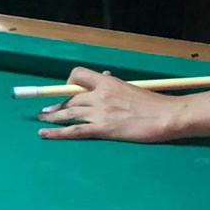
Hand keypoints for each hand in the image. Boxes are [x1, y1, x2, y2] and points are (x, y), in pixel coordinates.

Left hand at [38, 67, 180, 142]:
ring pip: (68, 113)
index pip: (79, 75)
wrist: (166, 116)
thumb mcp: (133, 89)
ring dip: (52, 117)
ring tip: (43, 120)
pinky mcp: (102, 129)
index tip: (68, 91)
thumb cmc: (155, 104)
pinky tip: (44, 134)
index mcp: (109, 82)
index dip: (69, 83)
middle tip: (47, 111)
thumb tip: (106, 78)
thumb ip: (116, 86)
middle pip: (70, 98)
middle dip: (57, 105)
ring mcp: (100, 112)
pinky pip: (73, 130)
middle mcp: (100, 95)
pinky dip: (56, 133)